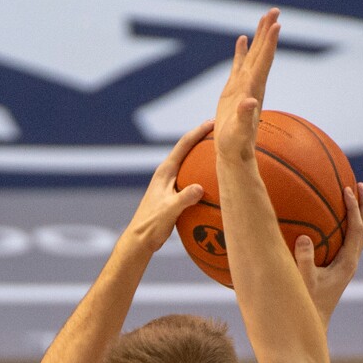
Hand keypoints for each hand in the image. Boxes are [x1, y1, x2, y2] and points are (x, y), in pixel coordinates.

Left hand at [126, 119, 213, 251]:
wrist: (140, 240)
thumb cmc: (151, 225)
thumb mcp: (169, 211)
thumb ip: (184, 199)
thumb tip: (200, 188)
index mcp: (165, 172)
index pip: (183, 145)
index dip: (198, 132)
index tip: (214, 122)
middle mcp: (167, 174)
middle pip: (188, 150)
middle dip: (203, 139)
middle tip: (221, 132)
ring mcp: (170, 185)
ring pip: (191, 165)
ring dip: (204, 158)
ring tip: (222, 154)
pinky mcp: (173, 196)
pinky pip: (192, 181)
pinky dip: (204, 177)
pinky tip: (217, 184)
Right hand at [214, 9, 280, 162]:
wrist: (233, 153)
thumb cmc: (236, 145)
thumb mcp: (239, 132)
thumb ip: (244, 117)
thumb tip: (249, 102)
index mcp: (254, 91)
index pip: (264, 62)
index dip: (270, 43)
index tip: (277, 23)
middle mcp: (252, 85)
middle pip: (262, 53)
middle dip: (268, 32)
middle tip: (274, 10)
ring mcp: (244, 86)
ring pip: (253, 55)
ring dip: (259, 37)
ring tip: (264, 17)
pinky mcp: (234, 90)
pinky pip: (239, 64)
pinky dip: (241, 51)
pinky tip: (242, 38)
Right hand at [294, 183, 362, 328]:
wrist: (313, 324)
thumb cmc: (307, 305)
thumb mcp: (304, 282)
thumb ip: (304, 260)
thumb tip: (305, 238)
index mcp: (347, 263)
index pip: (357, 229)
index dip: (354, 208)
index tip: (348, 190)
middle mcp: (351, 262)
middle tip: (359, 185)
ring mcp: (346, 266)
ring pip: (357, 235)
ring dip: (356, 215)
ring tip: (349, 196)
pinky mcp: (338, 269)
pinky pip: (344, 241)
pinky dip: (341, 226)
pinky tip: (328, 220)